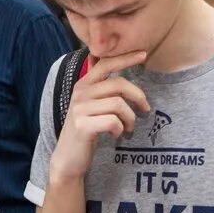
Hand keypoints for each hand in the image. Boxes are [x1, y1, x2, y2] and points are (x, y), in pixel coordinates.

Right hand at [49, 50, 149, 180]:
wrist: (68, 158)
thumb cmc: (85, 130)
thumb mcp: (91, 105)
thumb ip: (101, 88)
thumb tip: (114, 67)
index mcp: (83, 85)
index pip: (105, 64)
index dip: (125, 58)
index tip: (143, 54)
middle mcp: (80, 93)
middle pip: (118, 84)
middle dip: (138, 97)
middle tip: (145, 109)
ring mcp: (80, 109)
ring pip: (118, 105)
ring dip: (130, 118)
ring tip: (128, 127)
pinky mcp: (82, 125)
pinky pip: (113, 121)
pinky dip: (120, 129)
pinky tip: (117, 134)